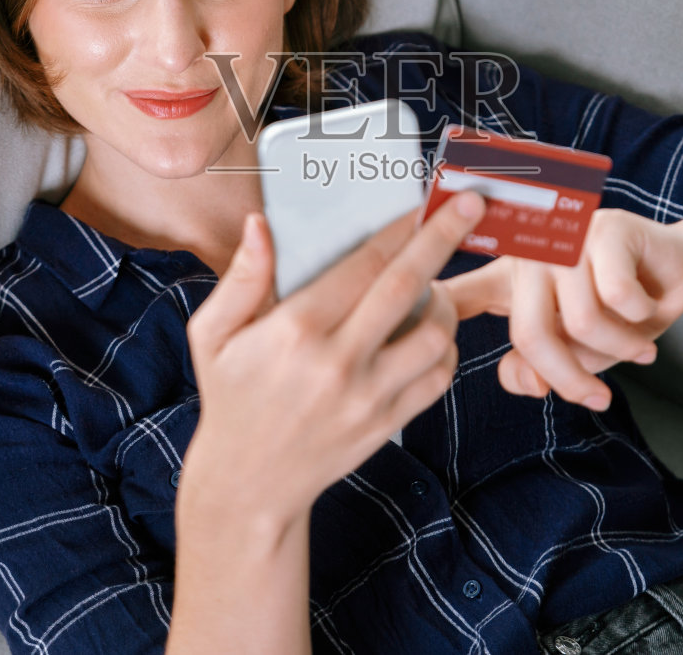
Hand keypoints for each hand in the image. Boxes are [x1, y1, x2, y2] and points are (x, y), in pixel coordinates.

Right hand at [181, 191, 485, 527]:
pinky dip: (445, 350)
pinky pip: (437, 378)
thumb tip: (261, 225)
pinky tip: (428, 334)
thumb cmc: (232, 397)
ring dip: (446, 301)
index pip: (362, 264)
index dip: (399, 227)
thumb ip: (241, 278)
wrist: (248, 483)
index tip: (427, 199)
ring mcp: (368, 396)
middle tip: (469, 206)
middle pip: (406, 287)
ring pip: (434, 336)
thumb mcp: (213, 335)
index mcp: (296, 330)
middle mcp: (338, 361)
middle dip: (442, 239)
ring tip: (434, 286)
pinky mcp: (387, 423)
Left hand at [444, 208, 682, 409]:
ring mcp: (567, 238)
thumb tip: (522, 380)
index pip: (458, 296)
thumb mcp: (575, 351)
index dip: (430, 308)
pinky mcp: (606, 228)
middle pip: (531, 334)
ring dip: (621, 349)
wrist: (680, 276)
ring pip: (581, 321)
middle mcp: (530, 256)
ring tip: (639, 347)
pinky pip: (617, 295)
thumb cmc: (620, 312)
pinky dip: (640, 318)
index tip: (399, 314)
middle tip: (599, 399)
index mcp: (508, 280)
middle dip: (570, 380)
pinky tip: (647, 308)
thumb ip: (540, 367)